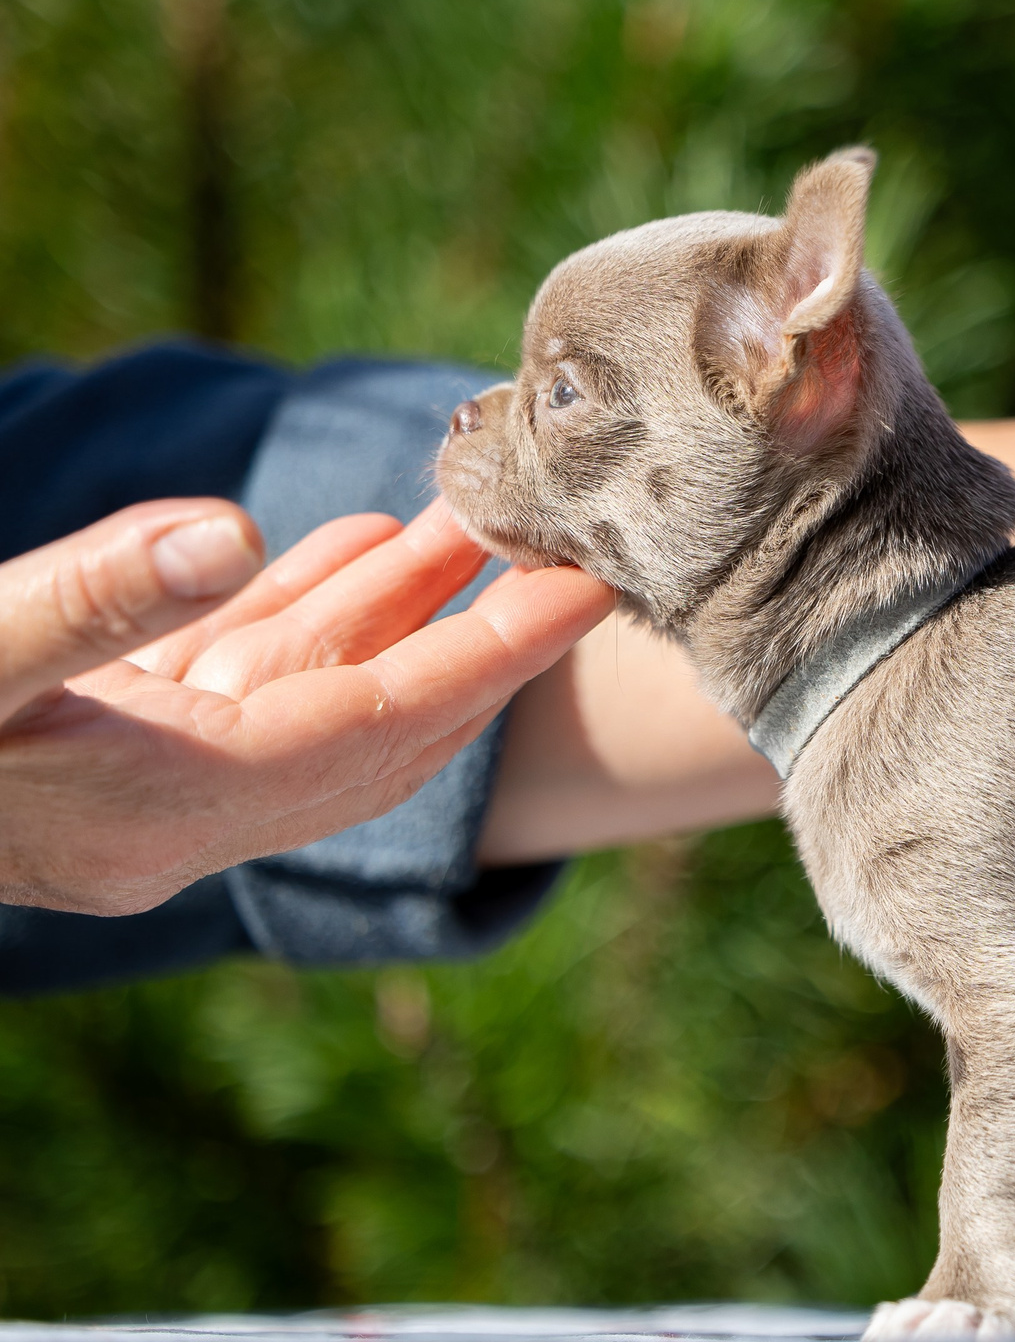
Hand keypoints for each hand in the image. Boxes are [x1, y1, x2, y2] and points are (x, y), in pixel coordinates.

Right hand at [0, 498, 610, 914]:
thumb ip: (97, 602)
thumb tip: (233, 534)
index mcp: (166, 809)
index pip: (383, 725)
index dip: (496, 651)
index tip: (590, 589)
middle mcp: (174, 824)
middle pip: (376, 719)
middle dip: (469, 628)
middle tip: (554, 541)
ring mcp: (138, 797)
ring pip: (304, 688)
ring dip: (387, 604)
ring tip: (464, 517)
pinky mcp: (98, 757)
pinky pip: (232, 682)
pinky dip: (294, 611)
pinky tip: (354, 545)